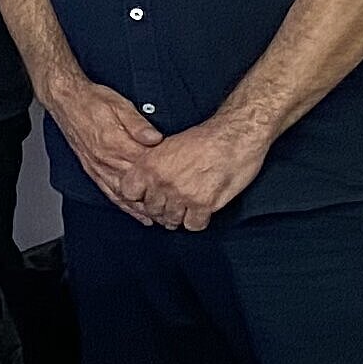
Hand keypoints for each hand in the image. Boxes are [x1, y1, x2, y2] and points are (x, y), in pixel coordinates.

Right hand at [46, 77, 167, 215]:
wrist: (66, 101)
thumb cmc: (92, 101)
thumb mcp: (119, 104)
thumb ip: (138, 124)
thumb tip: (154, 138)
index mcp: (115, 143)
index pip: (146, 165)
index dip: (165, 176)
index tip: (182, 182)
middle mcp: (106, 159)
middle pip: (138, 186)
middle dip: (158, 200)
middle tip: (179, 210)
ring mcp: (99, 167)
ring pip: (125, 195)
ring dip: (143, 208)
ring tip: (163, 219)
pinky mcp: (93, 170)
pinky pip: (110, 193)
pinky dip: (125, 206)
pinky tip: (137, 213)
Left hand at [140, 116, 272, 231]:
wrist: (233, 137)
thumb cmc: (204, 139)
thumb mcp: (166, 146)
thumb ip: (153, 165)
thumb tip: (145, 182)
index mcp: (149, 165)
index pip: (129, 193)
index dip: (138, 196)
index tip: (146, 197)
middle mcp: (162, 182)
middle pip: (152, 210)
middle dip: (160, 209)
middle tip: (170, 205)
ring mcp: (182, 195)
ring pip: (171, 220)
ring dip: (178, 217)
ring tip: (185, 210)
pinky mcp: (204, 204)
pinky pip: (193, 225)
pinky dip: (197, 221)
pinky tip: (200, 212)